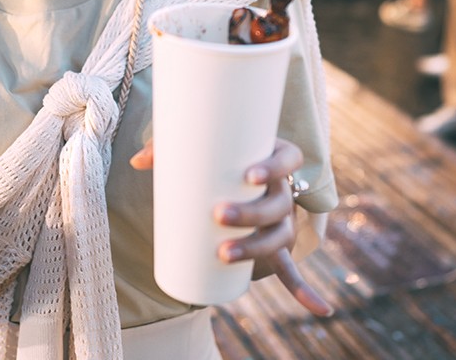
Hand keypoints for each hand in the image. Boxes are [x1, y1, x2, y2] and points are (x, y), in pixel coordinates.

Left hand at [130, 138, 332, 316]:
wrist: (234, 171)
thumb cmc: (214, 154)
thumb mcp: (196, 146)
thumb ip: (167, 149)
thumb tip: (136, 163)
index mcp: (274, 157)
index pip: (288, 158)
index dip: (274, 167)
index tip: (249, 175)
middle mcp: (283, 189)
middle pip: (279, 202)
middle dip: (252, 213)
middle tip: (219, 215)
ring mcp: (281, 219)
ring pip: (280, 235)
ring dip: (257, 248)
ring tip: (223, 254)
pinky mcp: (273, 245)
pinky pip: (292, 269)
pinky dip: (304, 289)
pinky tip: (319, 309)